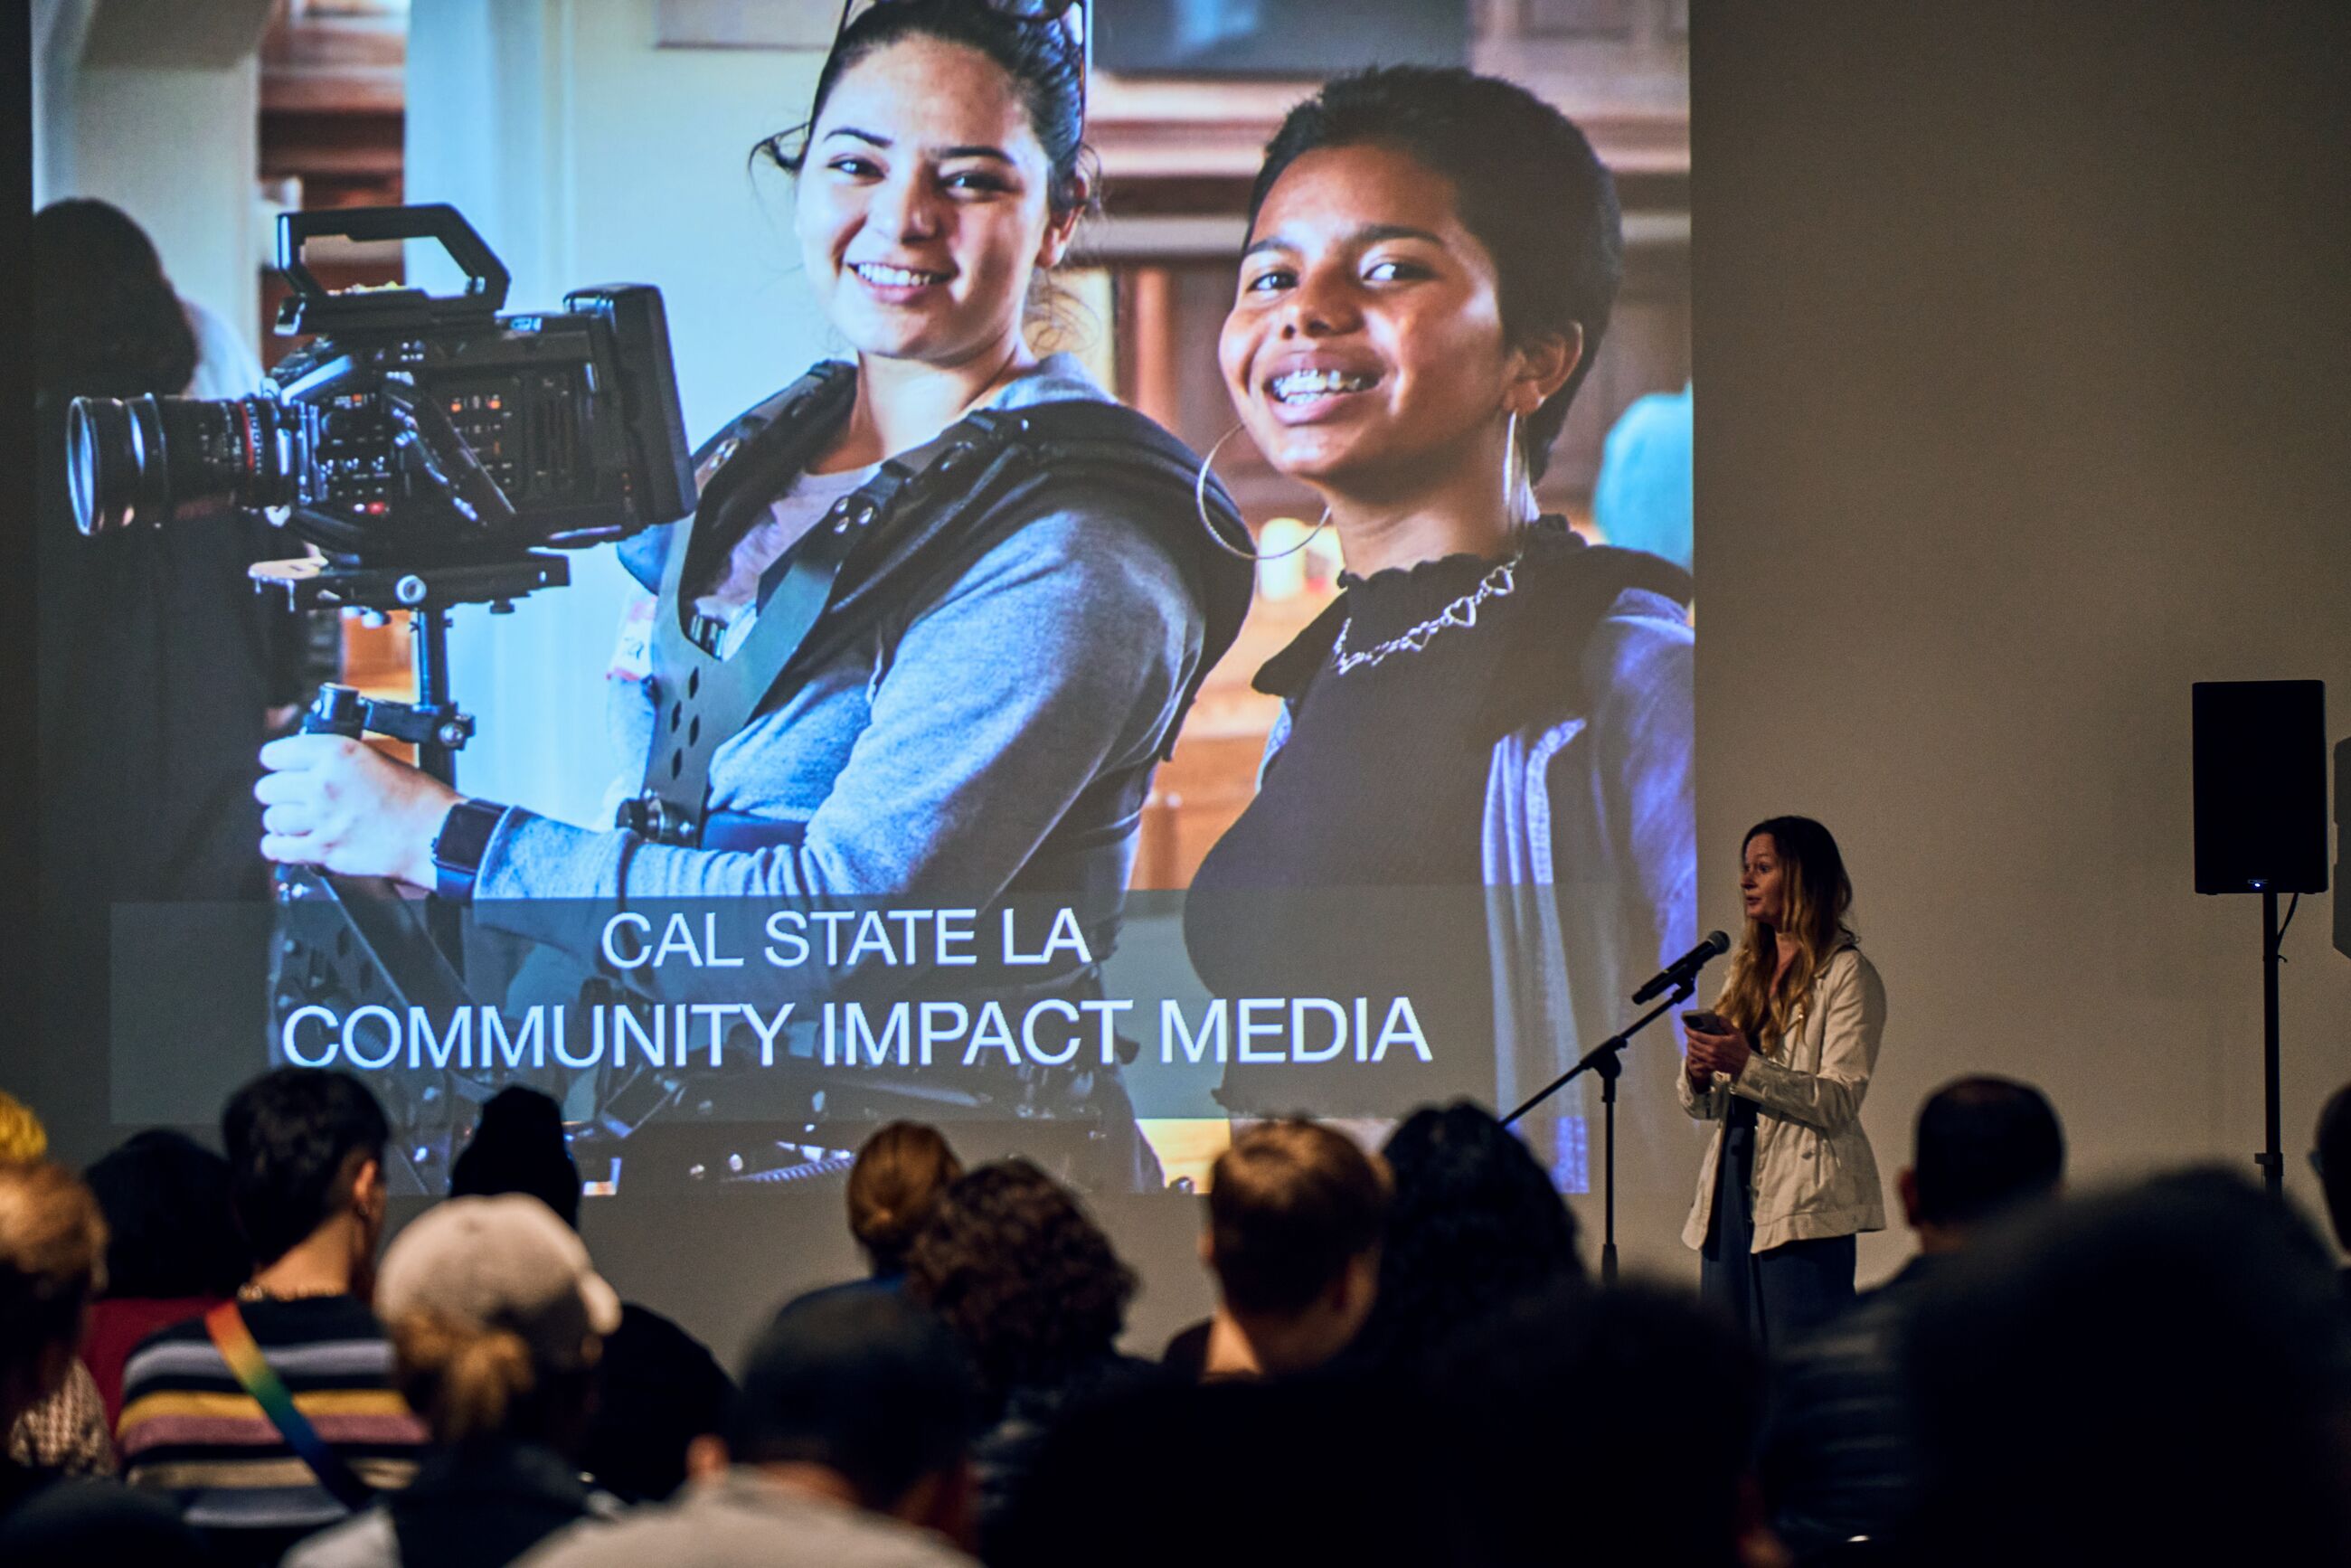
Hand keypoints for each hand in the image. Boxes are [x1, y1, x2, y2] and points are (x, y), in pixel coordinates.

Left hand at [256, 734, 459, 888]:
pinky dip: (278, 846)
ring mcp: (320, 819)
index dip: (278, 761)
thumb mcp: (378, 758)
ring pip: (272, 818)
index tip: (282, 767)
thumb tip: (310, 763)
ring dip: (281, 820)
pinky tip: (289, 842)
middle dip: (279, 792)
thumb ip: (339, 759)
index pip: (275, 754)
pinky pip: (277, 848)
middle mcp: (323, 784)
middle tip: (292, 797)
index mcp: (337, 753)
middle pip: (267, 788)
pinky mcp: (323, 850)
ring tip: (297, 821)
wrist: (435, 836)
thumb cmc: (419, 800)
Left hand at [1684, 1022, 1750, 1085]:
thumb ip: (1726, 1025)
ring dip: (1690, 1047)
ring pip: (1694, 1053)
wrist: (1746, 1065)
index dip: (1690, 1031)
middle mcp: (1710, 1051)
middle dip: (1689, 1039)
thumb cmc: (1742, 1049)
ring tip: (1691, 1043)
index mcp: (1716, 1042)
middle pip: (1693, 1044)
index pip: (1697, 1036)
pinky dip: (1694, 1056)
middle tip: (1689, 1035)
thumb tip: (1718, 1017)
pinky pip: (1698, 1061)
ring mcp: (1710, 1060)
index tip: (1686, 1028)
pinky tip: (1696, 1053)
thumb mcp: (1736, 1034)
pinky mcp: (1711, 1066)